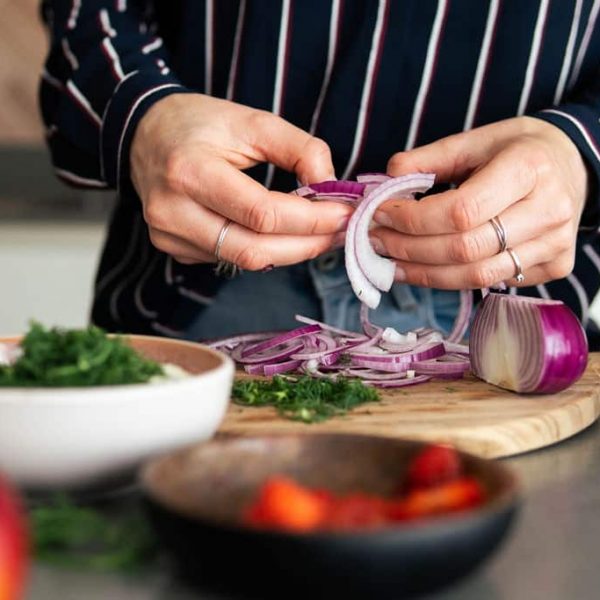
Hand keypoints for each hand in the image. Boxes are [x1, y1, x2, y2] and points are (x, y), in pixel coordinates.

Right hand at [130, 94, 350, 269]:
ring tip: (318, 234)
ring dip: (289, 252)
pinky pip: (230, 259)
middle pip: (253, 250)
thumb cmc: (199, 124)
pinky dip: (264, 250)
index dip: (309, 220)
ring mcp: (168, 236)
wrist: (145, 135)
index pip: (261, 214)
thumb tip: (330, 186)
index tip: (343, 214)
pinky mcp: (173, 249)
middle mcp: (172, 211)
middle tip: (339, 232)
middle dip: (306, 245)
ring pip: (245, 261)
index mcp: (189, 171)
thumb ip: (299, 148)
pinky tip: (280, 235)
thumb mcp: (252, 120)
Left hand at [371, 116, 588, 288]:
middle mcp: (549, 211)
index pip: (460, 211)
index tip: (380, 214)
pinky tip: (425, 268)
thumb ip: (431, 158)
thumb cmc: (520, 150)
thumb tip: (387, 178)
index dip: (413, 220)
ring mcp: (555, 244)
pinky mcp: (555, 266)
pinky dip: (450, 280)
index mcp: (528, 169)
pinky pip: (492, 283)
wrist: (573, 165)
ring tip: (391, 263)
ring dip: (423, 273)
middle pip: (464, 249)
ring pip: (475, 277)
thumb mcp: (478, 140)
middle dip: (409, 249)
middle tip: (375, 242)